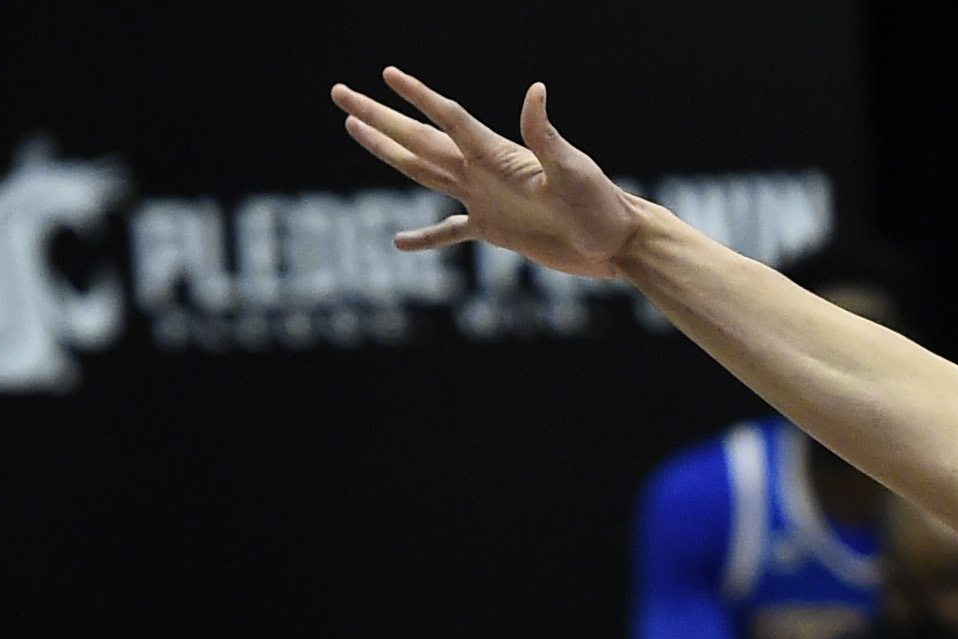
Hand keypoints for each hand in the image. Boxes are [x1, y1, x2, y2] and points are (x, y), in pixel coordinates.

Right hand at [334, 69, 638, 278]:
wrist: (616, 244)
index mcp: (497, 154)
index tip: (387, 75)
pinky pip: (449, 232)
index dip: (416, 96)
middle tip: (341, 93)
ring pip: (423, 172)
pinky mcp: (494, 230)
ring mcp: (484, 199)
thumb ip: (545, 135)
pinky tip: (401, 242)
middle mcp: (483, 171)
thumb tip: (535, 90)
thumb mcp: (573, 171)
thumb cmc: (600, 205)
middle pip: (419, 139)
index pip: (448, 119)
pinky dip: (425, 237)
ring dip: (388, 152)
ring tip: (354, 130)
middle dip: (379, 116)